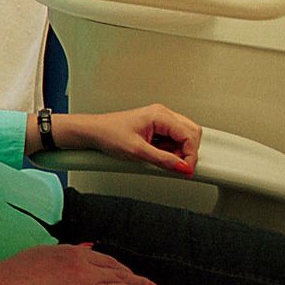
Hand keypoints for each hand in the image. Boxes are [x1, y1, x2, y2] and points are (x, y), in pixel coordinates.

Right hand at [0, 244, 168, 284]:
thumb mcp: (44, 251)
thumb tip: (88, 246)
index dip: (125, 269)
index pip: (108, 260)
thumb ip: (69, 249)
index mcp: (75, 252)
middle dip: (143, 281)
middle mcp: (85, 268)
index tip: (136, 274)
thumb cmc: (16, 271)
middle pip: (121, 274)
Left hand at [66, 104, 201, 175]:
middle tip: (177, 166)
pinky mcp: (156, 128)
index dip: (191, 155)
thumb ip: (164, 160)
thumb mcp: (138, 152)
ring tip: (161, 160)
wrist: (93, 132)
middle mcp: (162, 114)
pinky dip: (170, 150)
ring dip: (178, 152)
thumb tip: (184, 167)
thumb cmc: (109, 134)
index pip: (189, 135)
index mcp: (159, 115)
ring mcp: (159, 120)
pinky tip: (157, 155)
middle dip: (187, 152)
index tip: (186, 170)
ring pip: (183, 137)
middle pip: (191, 133)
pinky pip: (173, 140)